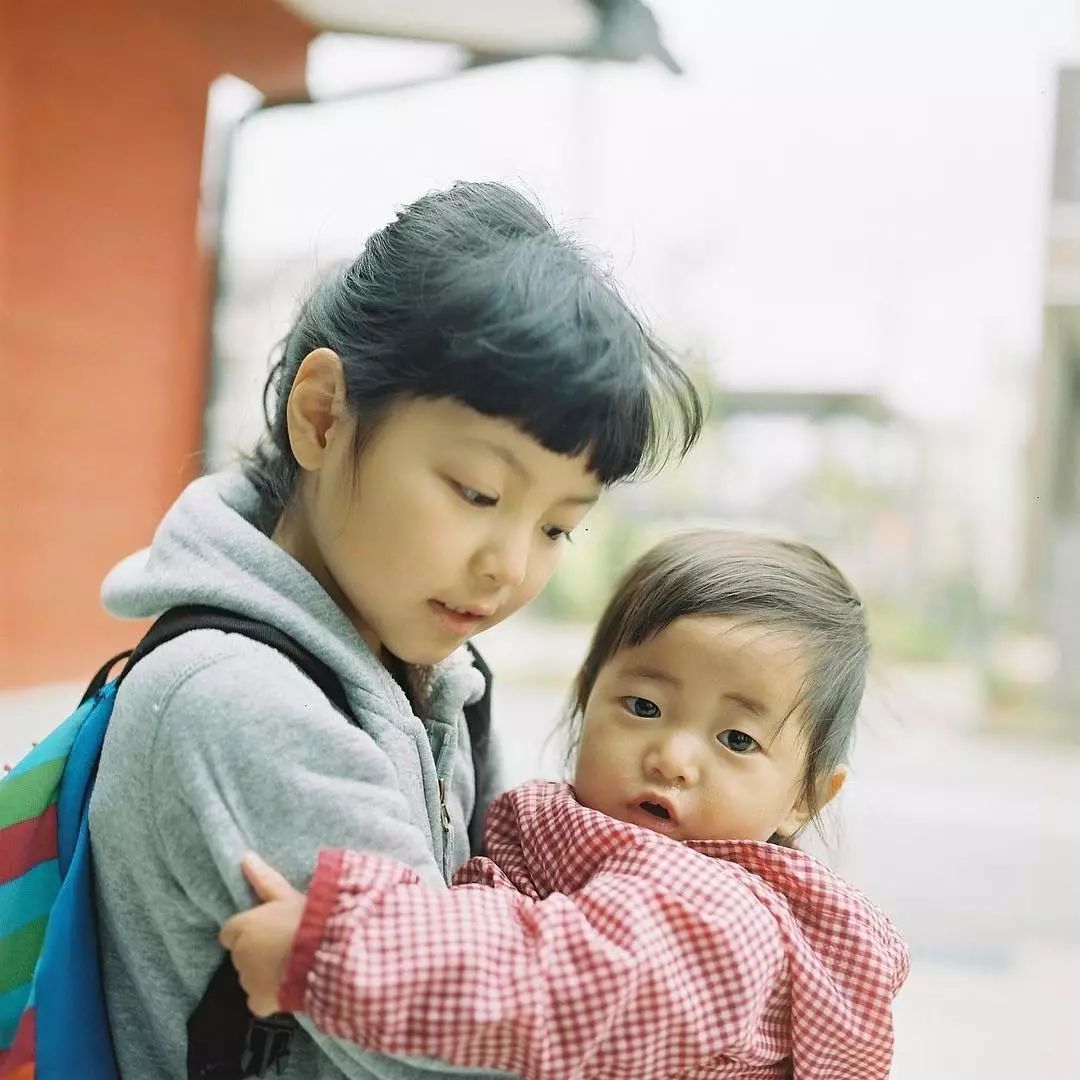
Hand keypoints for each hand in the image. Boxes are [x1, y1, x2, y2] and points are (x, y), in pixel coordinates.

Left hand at [219, 853, 305, 1016]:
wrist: (326, 956)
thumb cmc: (307, 920)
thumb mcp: (288, 895)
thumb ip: (264, 880)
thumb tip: (246, 857)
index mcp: (242, 928)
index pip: (231, 931)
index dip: (250, 930)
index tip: (269, 928)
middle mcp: (238, 956)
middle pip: (241, 953)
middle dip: (257, 950)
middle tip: (285, 944)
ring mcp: (247, 982)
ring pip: (250, 976)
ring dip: (263, 971)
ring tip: (291, 964)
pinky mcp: (259, 1003)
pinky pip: (258, 999)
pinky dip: (268, 995)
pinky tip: (287, 985)